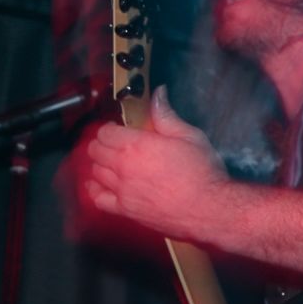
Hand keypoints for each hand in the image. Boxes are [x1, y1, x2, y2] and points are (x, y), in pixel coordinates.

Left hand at [82, 85, 230, 242]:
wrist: (207, 208)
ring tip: (113, 162)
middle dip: (103, 143)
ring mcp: (121, 190)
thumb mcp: (190, 136)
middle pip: (95, 151)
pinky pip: (98, 198)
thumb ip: (166, 115)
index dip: (111, 128)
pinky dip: (96, 189)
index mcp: (136, 145)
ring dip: (100, 164)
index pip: (105, 132)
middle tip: (117, 143)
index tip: (120, 128)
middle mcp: (123, 167)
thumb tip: (157, 94)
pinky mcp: (124, 209)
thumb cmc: (201, 171)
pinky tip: (102, 185)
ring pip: (95, 172)